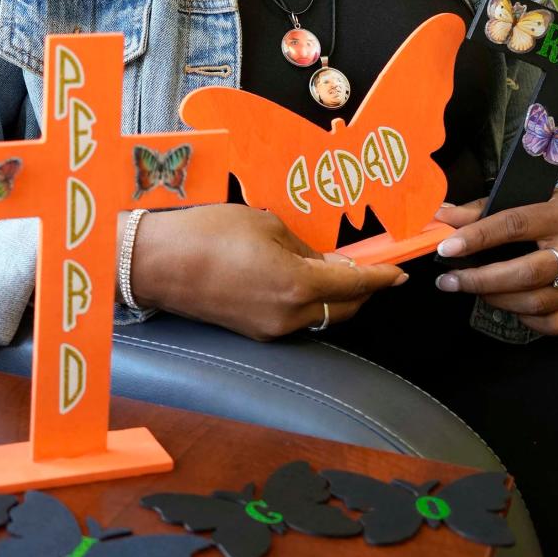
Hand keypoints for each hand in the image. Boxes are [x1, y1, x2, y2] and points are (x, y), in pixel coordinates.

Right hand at [125, 204, 407, 340]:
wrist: (157, 261)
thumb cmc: (208, 233)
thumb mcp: (267, 225)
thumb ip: (305, 248)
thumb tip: (329, 263)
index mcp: (296, 285)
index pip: (355, 286)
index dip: (383, 278)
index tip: (401, 272)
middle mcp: (288, 315)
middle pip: (344, 310)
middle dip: (363, 291)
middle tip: (372, 267)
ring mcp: (270, 329)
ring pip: (321, 318)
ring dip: (336, 299)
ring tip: (338, 271)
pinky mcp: (253, 331)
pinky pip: (296, 320)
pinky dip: (310, 304)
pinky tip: (304, 281)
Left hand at [432, 192, 557, 334]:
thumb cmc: (551, 211)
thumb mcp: (523, 198)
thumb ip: (481, 209)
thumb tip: (441, 217)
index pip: (515, 225)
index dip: (477, 237)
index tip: (446, 248)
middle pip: (526, 272)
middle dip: (480, 279)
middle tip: (449, 281)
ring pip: (536, 302)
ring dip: (496, 299)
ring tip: (474, 289)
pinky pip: (551, 324)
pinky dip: (522, 317)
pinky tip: (507, 303)